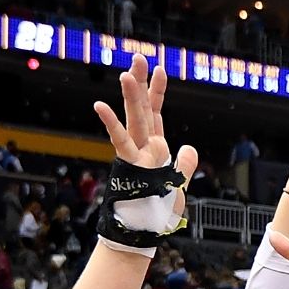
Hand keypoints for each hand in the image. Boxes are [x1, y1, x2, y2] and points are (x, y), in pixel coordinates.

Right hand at [91, 57, 198, 202]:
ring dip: (129, 96)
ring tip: (126, 73)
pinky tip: (100, 105)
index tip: (160, 69)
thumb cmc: (158, 211)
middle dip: (141, 83)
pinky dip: (111, 124)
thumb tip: (189, 147)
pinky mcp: (128, 164)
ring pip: (132, 119)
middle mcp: (143, 146)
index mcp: (155, 148)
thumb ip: (184, 164)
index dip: (157, 91)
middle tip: (140, 57)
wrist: (144, 231)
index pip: (155, 113)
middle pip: (142, 108)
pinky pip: (119, 141)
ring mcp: (135, 154)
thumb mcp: (179, 185)